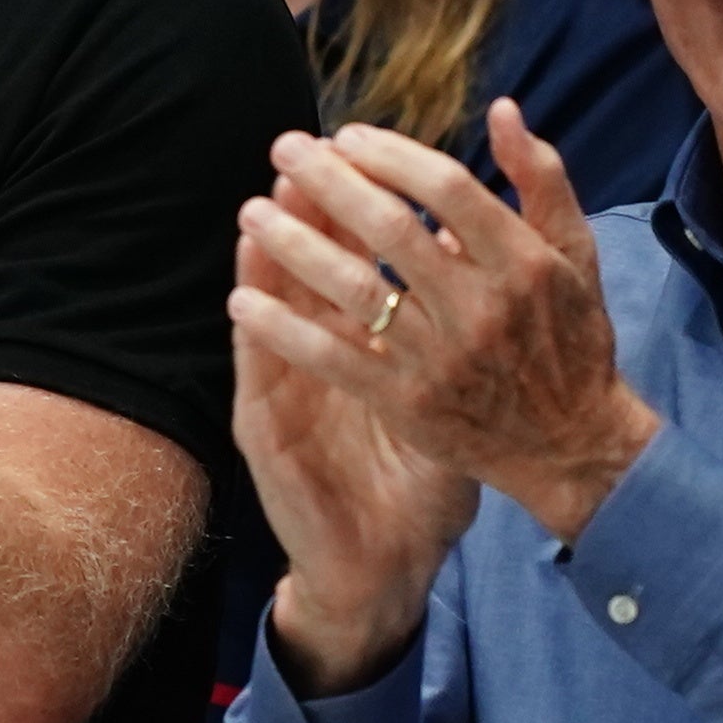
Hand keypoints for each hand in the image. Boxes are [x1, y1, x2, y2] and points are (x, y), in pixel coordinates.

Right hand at [228, 180, 477, 695]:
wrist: (381, 570)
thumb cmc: (417, 485)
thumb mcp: (452, 403)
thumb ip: (462, 332)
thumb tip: (478, 260)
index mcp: (359, 347)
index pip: (353, 259)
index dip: (355, 207)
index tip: (364, 151)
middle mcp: (315, 361)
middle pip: (305, 271)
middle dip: (302, 213)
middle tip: (299, 156)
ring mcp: (287, 398)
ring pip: (270, 315)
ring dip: (263, 263)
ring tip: (259, 209)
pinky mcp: (270, 440)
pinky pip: (262, 380)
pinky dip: (254, 338)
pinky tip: (244, 303)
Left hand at [233, 102, 658, 544]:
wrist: (574, 444)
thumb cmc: (571, 335)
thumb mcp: (574, 252)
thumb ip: (540, 178)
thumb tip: (502, 110)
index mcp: (522, 261)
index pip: (447, 188)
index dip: (391, 155)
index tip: (345, 136)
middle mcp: (482, 306)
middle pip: (391, 230)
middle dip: (329, 183)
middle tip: (283, 147)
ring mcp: (442, 357)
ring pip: (355, 290)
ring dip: (295, 247)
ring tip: (252, 212)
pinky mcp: (409, 402)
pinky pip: (335, 359)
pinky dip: (286, 330)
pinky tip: (242, 301)